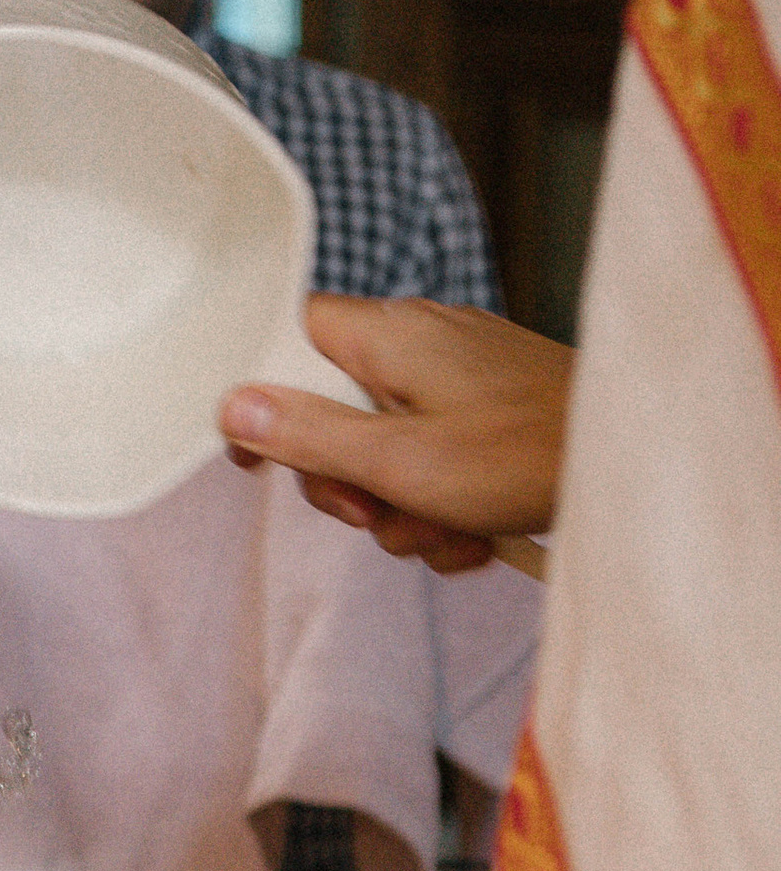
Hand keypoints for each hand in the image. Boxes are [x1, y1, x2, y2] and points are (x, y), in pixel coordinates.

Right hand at [221, 297, 570, 571]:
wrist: (638, 460)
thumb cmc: (527, 453)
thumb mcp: (399, 462)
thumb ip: (310, 436)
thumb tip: (231, 407)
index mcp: (388, 335)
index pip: (291, 338)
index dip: (267, 398)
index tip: (262, 458)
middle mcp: (420, 341)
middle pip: (335, 412)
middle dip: (349, 483)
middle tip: (375, 514)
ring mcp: (460, 374)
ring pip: (388, 448)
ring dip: (403, 509)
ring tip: (446, 532)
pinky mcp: (492, 408)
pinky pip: (438, 457)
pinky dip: (446, 504)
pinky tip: (475, 535)